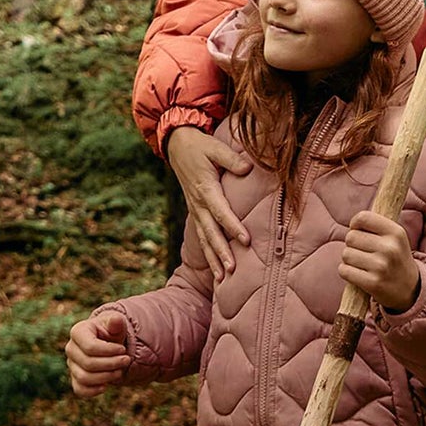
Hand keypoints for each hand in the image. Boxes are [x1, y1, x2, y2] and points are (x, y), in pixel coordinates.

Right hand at [65, 310, 130, 394]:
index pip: (90, 347)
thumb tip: (116, 320)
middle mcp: (71, 348)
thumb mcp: (117, 325)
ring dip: (106, 377)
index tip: (123, 349)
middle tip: (127, 360)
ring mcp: (72, 365)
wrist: (109, 343)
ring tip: (120, 371)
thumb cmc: (112, 332)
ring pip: (84, 378)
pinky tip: (106, 386)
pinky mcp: (75, 378)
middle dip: (111, 364)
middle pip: (88, 363)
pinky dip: (93, 391)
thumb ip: (117, 323)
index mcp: (78, 332)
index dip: (109, 351)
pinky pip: (79, 390)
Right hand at [167, 127, 251, 279]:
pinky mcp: (196, 214)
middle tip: (232, 269)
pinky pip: (202, 238)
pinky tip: (217, 271)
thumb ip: (231, 159)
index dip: (233, 226)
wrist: (178, 147)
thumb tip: (247, 168)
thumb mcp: (215, 147)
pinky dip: (208, 255)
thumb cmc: (200, 147)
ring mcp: (195, 211)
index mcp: (205, 188)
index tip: (246, 240)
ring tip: (223, 279)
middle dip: (221, 252)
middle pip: (211, 232)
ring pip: (204, 239)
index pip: (221, 211)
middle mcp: (198, 204)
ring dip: (214, 259)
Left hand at [340, 210, 420, 311]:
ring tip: (363, 264)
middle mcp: (390, 248)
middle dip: (352, 245)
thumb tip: (354, 221)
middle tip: (363, 253)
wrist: (410, 290)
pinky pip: (344, 270)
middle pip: (350, 237)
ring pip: (346, 254)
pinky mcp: (373, 283)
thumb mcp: (394, 238)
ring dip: (349, 260)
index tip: (359, 232)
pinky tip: (358, 274)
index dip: (355, 224)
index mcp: (396, 232)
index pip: (363, 218)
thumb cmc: (395, 259)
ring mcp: (382, 266)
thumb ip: (376, 225)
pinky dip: (346, 272)